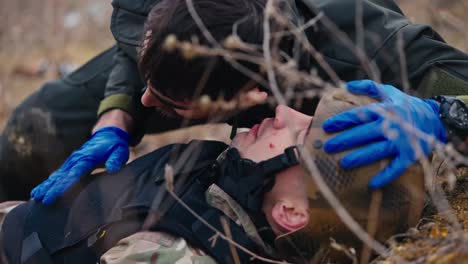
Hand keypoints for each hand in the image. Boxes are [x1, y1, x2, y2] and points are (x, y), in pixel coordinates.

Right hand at [31, 126, 129, 203]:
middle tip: (41, 200)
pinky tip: (40, 191)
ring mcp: (72, 161)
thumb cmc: (115, 146)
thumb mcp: (120, 151)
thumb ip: (116, 160)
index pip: (74, 174)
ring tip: (35, 197)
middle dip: (51, 188)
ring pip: (56, 175)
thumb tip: (112, 168)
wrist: (108, 134)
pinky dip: (49, 183)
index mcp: (87, 158)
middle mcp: (76, 159)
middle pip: (61, 176)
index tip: (54, 195)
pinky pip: (58, 174)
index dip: (64, 185)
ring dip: (46, 186)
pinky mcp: (71, 164)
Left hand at [322, 80, 446, 188]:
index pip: (359, 115)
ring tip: (344, 163)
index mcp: (385, 110)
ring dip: (360, 157)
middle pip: (365, 134)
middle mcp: (392, 126)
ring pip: (378, 150)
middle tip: (328, 147)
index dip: (342, 121)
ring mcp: (401, 142)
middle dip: (345, 140)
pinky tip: (372, 184)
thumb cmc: (405, 106)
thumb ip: (368, 87)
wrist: (434, 119)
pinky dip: (386, 176)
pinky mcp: (410, 155)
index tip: (326, 126)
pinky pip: (397, 168)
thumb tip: (347, 85)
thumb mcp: (389, 92)